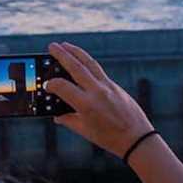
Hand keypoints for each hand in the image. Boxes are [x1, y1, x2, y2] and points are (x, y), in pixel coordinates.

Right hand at [44, 42, 153, 158]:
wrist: (136, 138)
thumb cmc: (109, 138)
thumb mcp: (84, 130)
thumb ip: (68, 120)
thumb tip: (57, 115)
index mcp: (86, 105)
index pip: (63, 87)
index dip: (51, 84)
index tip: (46, 85)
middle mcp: (97, 91)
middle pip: (76, 67)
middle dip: (62, 55)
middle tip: (52, 46)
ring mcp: (108, 86)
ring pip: (89, 63)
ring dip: (76, 52)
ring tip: (65, 45)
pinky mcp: (115, 86)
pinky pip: (98, 70)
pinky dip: (87, 62)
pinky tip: (81, 60)